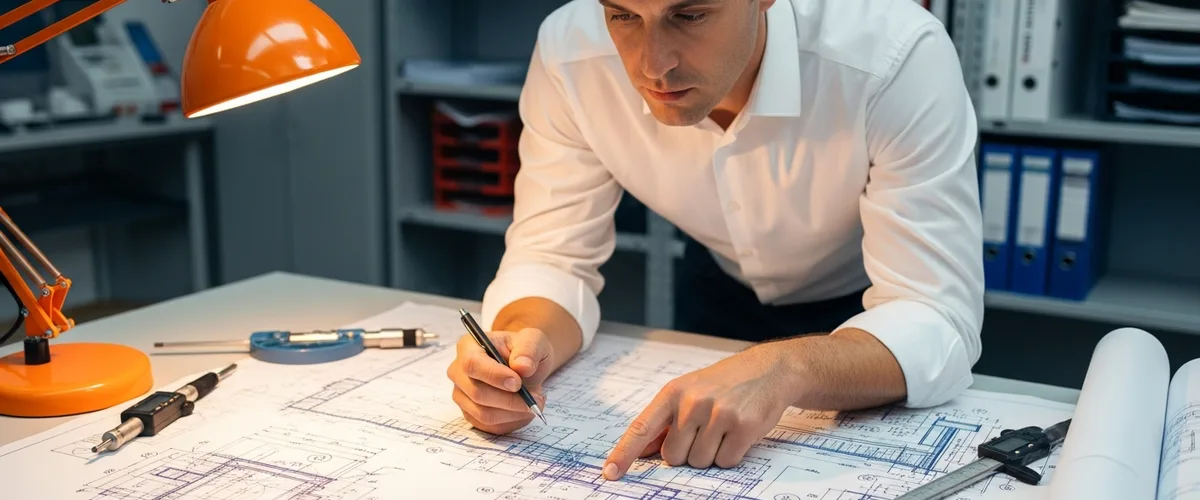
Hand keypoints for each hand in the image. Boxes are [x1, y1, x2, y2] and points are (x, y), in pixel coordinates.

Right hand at [446, 327, 553, 434]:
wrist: (525, 367)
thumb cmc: (524, 351)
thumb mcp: (533, 340)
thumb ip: (529, 349)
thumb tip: (522, 367)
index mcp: (468, 346)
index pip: (472, 364)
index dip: (494, 376)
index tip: (517, 383)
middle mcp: (458, 371)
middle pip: (477, 393)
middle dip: (510, 399)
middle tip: (536, 397)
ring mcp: (462, 395)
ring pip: (484, 414)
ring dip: (514, 412)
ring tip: (534, 402)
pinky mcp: (470, 414)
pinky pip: (490, 426)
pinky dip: (512, 421)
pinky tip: (524, 410)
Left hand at [602, 343, 796, 479]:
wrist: (768, 369)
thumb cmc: (724, 383)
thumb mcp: (690, 392)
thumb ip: (665, 422)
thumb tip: (643, 451)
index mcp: (673, 392)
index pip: (641, 428)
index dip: (624, 453)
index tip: (610, 472)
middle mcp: (693, 402)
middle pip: (674, 456)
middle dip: (687, 452)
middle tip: (705, 431)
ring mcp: (718, 413)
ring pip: (699, 462)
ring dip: (711, 454)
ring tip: (723, 429)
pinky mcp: (743, 426)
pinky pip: (726, 462)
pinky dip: (731, 455)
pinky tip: (738, 433)